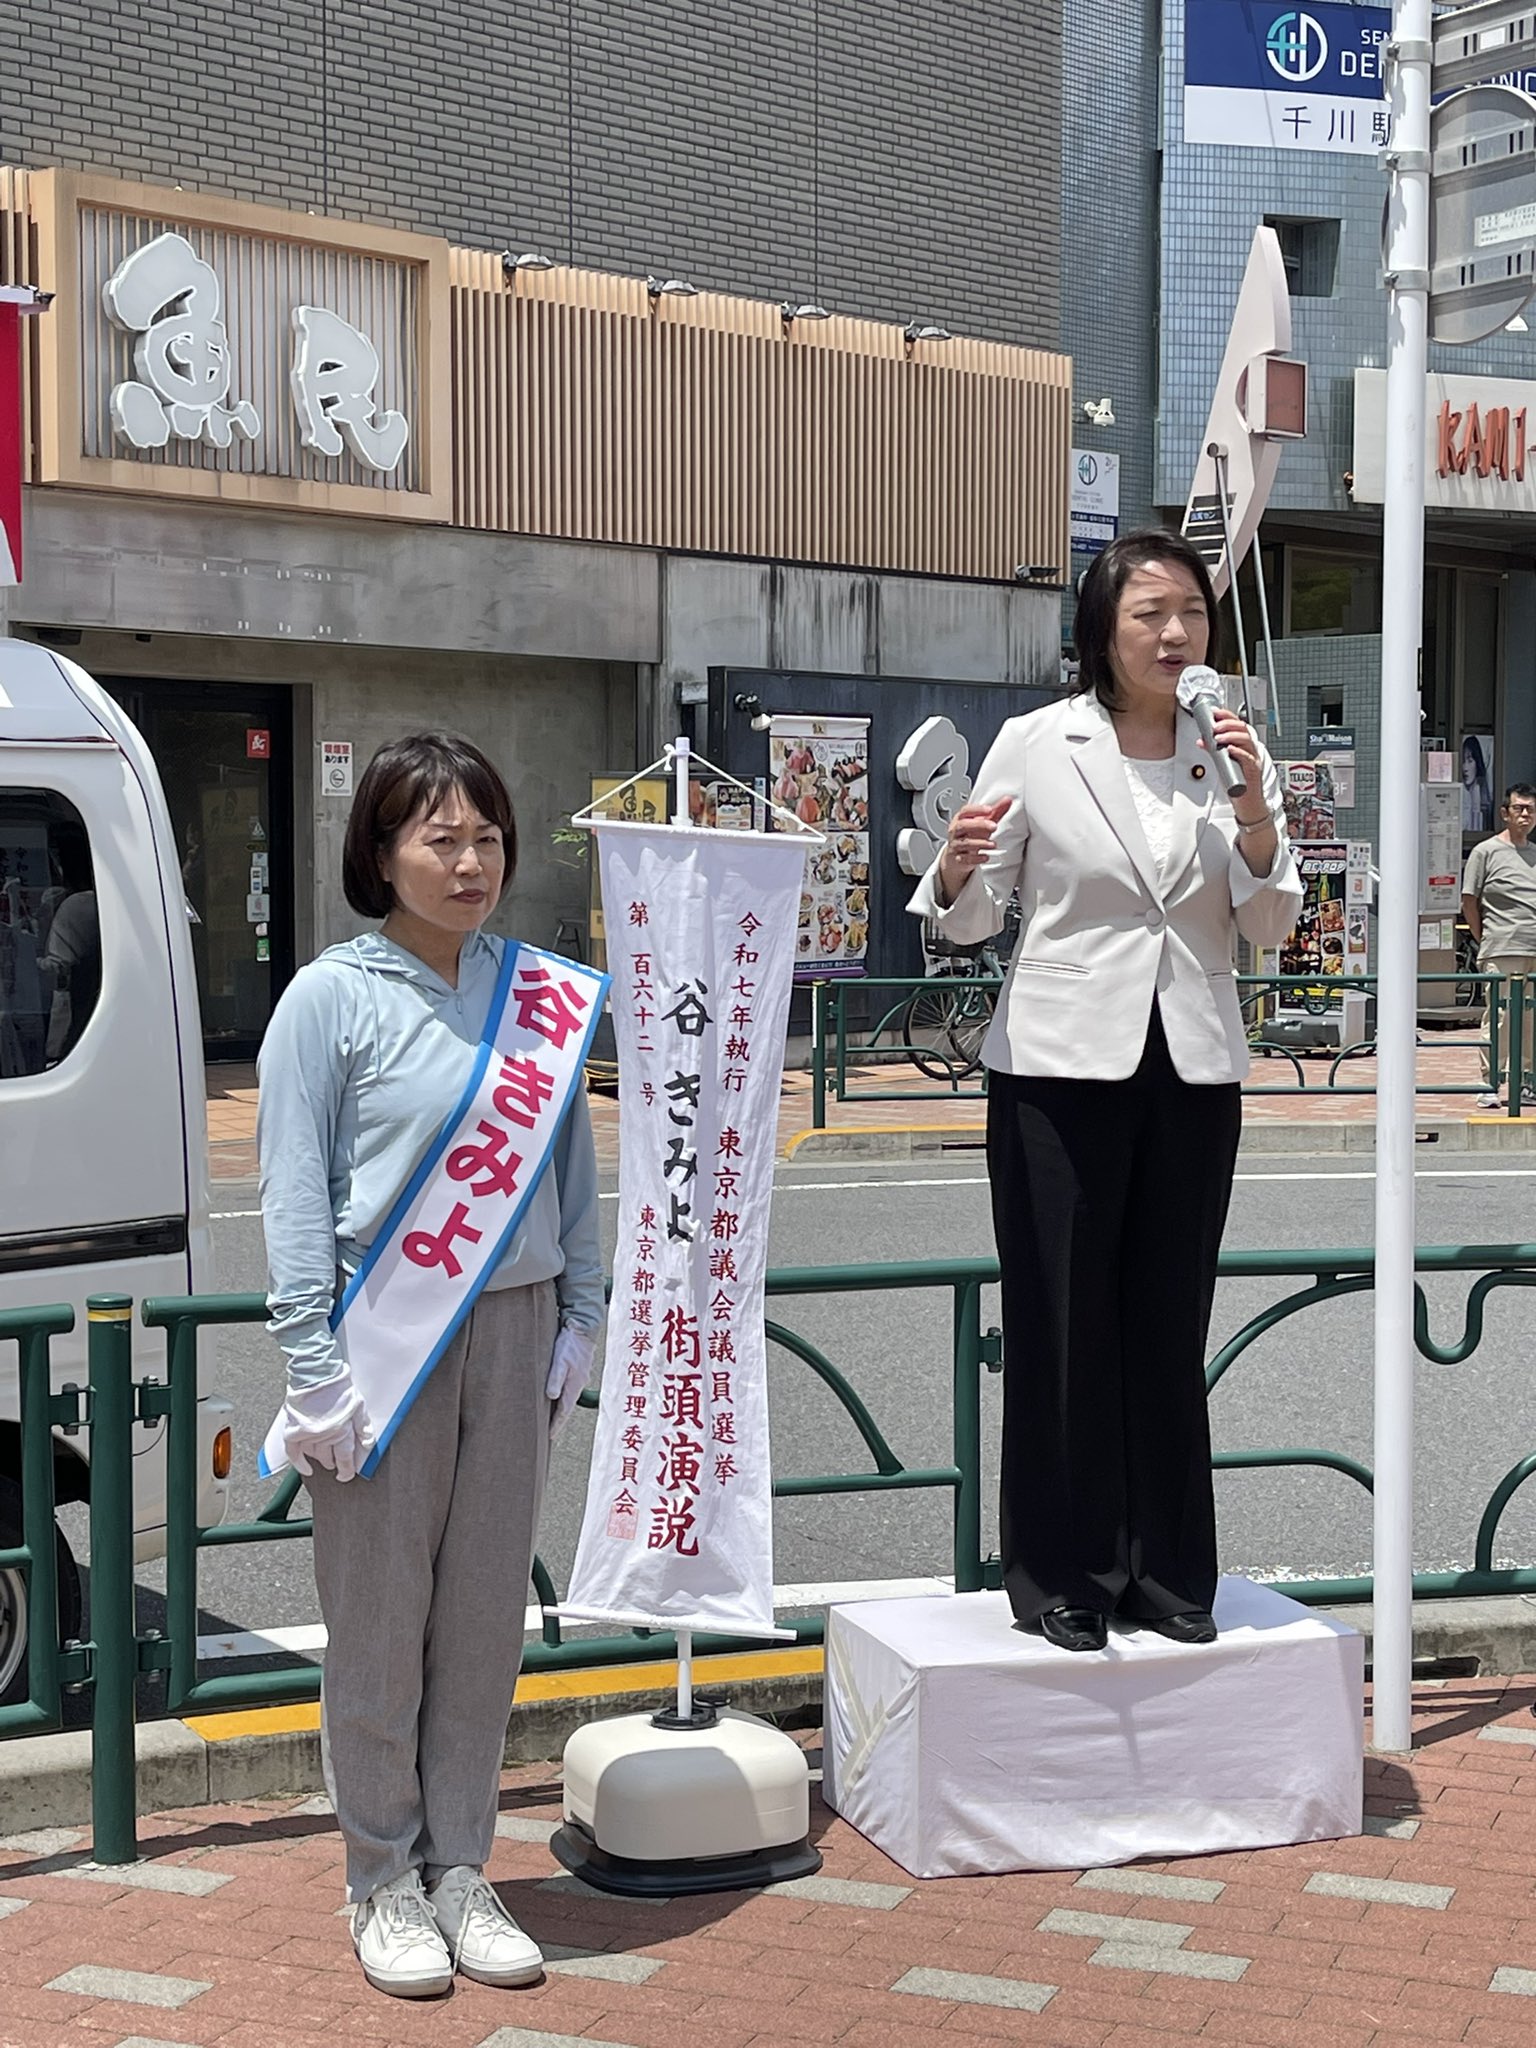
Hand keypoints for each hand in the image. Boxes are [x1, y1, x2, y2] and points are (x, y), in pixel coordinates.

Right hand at [281, 1373, 374, 1482]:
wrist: (316, 1373)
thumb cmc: (337, 1386)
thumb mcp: (358, 1405)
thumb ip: (363, 1426)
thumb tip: (367, 1443)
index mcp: (342, 1431)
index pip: (346, 1459)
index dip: (347, 1471)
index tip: (347, 1475)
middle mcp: (324, 1436)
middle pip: (329, 1459)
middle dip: (334, 1462)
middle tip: (337, 1463)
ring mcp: (307, 1435)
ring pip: (314, 1455)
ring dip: (321, 1459)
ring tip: (325, 1459)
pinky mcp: (293, 1430)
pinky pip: (293, 1454)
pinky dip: (299, 1463)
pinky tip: (306, 1468)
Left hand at [546, 1324, 597, 1436]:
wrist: (582, 1327)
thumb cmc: (570, 1344)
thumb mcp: (560, 1360)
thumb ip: (555, 1378)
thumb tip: (551, 1396)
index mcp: (574, 1386)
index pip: (564, 1411)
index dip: (556, 1424)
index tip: (549, 1436)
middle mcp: (577, 1385)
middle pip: (566, 1408)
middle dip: (558, 1421)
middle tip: (549, 1433)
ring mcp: (578, 1378)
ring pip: (567, 1399)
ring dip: (559, 1410)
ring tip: (550, 1419)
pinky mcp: (576, 1371)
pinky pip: (568, 1390)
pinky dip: (561, 1398)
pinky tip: (555, 1397)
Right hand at [938, 798, 1010, 898]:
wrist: (957, 854)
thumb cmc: (970, 834)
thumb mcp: (982, 822)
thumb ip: (995, 811)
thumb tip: (1007, 800)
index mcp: (961, 819)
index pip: (966, 811)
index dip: (977, 809)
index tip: (990, 809)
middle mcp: (956, 831)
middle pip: (963, 825)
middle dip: (979, 825)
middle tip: (994, 826)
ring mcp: (956, 845)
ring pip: (964, 843)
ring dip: (980, 843)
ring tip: (993, 844)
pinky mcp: (958, 859)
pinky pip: (965, 859)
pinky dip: (976, 859)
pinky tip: (985, 857)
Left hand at [1206, 711, 1270, 828]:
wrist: (1247, 803)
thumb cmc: (1237, 783)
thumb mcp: (1223, 763)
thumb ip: (1214, 751)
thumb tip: (1202, 740)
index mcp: (1244, 745)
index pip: (1238, 725)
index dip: (1227, 716)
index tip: (1215, 713)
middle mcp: (1250, 750)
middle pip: (1243, 730)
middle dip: (1228, 724)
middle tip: (1215, 726)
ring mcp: (1253, 760)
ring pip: (1247, 741)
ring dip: (1231, 736)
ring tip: (1218, 737)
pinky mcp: (1253, 771)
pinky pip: (1248, 758)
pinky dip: (1239, 752)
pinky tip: (1229, 749)